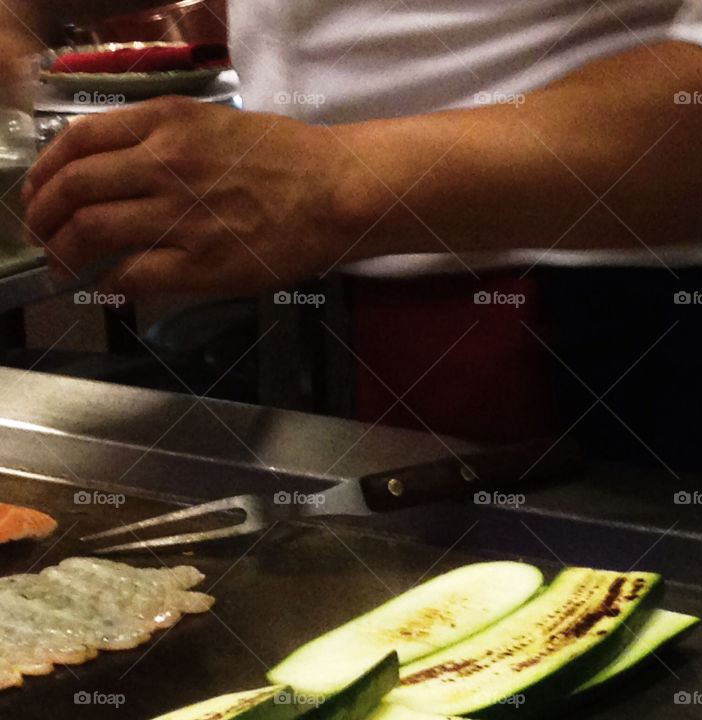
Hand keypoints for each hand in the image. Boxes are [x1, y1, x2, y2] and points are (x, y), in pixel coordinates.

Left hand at [23, 97, 355, 297]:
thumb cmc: (286, 158)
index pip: (78, 141)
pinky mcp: (203, 263)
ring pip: (93, 232)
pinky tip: (109, 286)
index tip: (39, 191)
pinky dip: (110, 283)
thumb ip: (160, 140)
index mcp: (167, 124)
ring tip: (63, 266)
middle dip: (44, 217)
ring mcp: (183, 216)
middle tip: (42, 235)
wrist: (335, 192)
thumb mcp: (214, 124)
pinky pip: (134, 275)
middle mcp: (165, 165)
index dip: (46, 171)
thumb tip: (114, 170)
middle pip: (74, 189)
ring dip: (66, 253)